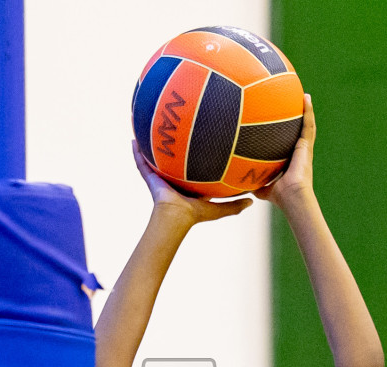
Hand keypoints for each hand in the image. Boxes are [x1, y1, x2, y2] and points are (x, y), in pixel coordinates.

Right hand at [131, 140, 251, 227]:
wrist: (176, 217)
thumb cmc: (196, 214)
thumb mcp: (219, 208)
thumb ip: (235, 205)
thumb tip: (253, 202)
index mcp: (187, 184)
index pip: (191, 168)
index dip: (195, 156)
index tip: (200, 142)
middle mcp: (173, 179)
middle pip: (172, 160)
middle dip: (172, 147)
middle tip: (174, 129)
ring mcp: (160, 178)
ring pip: (154, 158)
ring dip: (151, 146)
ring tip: (149, 129)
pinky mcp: (150, 178)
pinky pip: (141, 162)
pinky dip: (136, 153)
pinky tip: (133, 140)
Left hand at [255, 94, 315, 211]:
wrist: (292, 196)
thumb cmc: (279, 196)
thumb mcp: (261, 186)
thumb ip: (251, 181)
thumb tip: (235, 183)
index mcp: (290, 160)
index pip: (288, 143)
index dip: (287, 133)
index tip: (282, 122)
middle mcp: (299, 152)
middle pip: (299, 131)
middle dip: (298, 117)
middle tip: (295, 102)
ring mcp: (304, 148)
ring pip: (306, 125)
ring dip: (306, 110)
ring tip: (304, 95)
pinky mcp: (307, 146)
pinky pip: (308, 124)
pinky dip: (308, 111)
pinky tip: (306, 98)